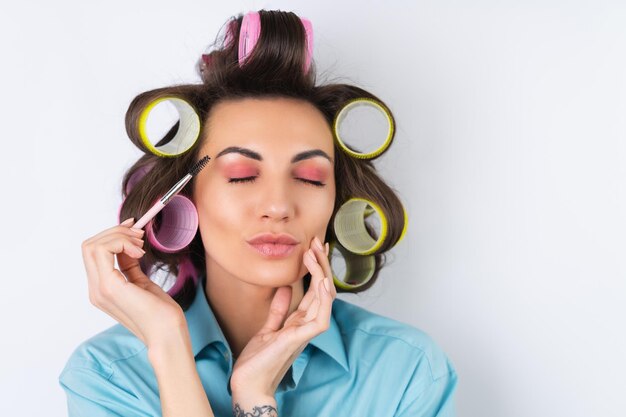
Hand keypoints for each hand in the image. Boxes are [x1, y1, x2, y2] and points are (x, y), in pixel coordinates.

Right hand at [81, 217, 187, 350]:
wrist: (168, 334)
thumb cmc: (161, 313)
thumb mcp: (141, 282)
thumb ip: (128, 266)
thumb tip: (125, 246)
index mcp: (101, 290)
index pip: (92, 252)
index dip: (112, 235)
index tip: (134, 229)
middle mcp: (95, 290)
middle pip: (89, 245)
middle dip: (115, 232)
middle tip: (139, 235)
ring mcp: (100, 289)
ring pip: (93, 245)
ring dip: (119, 236)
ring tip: (141, 244)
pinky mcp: (110, 286)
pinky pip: (103, 250)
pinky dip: (121, 243)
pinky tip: (139, 252)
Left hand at [229, 236, 336, 398]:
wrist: (247, 383)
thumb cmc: (257, 361)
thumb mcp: (267, 328)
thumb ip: (278, 310)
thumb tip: (286, 288)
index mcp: (300, 321)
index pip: (315, 290)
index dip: (316, 268)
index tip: (313, 247)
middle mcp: (306, 325)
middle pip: (323, 290)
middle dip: (321, 264)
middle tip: (317, 242)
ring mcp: (305, 332)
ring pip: (325, 299)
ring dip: (322, 274)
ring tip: (314, 253)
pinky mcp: (300, 339)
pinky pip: (320, 318)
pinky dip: (324, 299)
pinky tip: (321, 282)